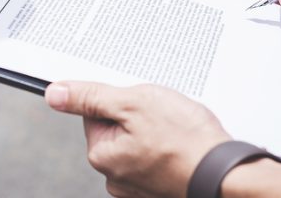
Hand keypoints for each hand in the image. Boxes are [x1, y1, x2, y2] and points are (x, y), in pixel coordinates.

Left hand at [45, 82, 230, 197]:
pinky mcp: (160, 187)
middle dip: (139, 115)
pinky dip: (168, 147)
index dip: (119, 100)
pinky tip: (182, 143)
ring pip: (139, 142)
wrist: (226, 172)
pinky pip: (157, 158)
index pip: (95, 113)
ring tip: (176, 129)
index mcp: (102, 156)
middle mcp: (116, 177)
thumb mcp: (132, 103)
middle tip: (163, 115)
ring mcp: (139, 186)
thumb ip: (90, 97)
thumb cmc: (185, 139)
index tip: (139, 101)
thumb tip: (54, 93)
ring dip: (156, 131)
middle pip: (118, 128)